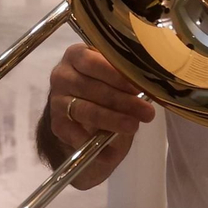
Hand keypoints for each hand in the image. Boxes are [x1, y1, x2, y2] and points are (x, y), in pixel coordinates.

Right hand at [47, 43, 155, 189]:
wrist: (83, 116)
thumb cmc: (105, 88)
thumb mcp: (114, 77)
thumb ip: (126, 77)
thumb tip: (151, 83)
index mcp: (77, 55)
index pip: (93, 61)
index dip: (116, 74)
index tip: (137, 87)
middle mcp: (62, 75)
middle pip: (91, 87)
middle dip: (121, 100)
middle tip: (146, 112)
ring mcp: (57, 100)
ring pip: (85, 110)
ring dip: (111, 120)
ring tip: (133, 126)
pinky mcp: (56, 124)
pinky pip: (75, 134)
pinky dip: (94, 143)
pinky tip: (110, 151)